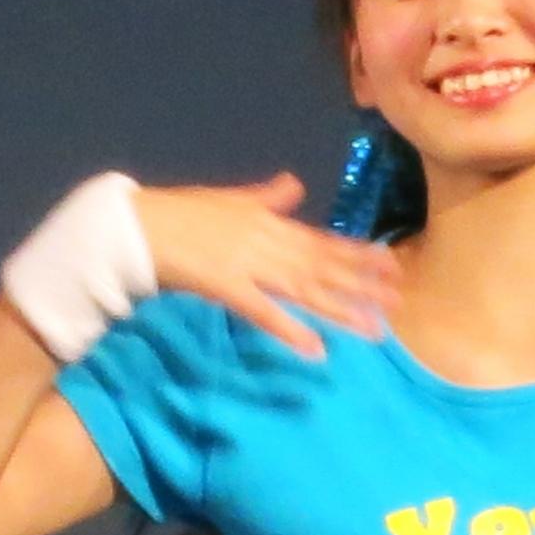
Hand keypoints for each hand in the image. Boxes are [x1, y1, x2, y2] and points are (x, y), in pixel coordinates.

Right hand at [135, 173, 400, 358]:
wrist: (136, 225)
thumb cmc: (180, 214)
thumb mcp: (230, 199)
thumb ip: (266, 197)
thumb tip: (294, 184)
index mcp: (270, 223)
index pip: (323, 241)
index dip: (358, 254)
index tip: (391, 264)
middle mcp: (268, 242)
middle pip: (324, 267)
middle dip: (362, 285)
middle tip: (398, 301)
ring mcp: (249, 265)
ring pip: (305, 290)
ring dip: (341, 311)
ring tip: (373, 331)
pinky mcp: (227, 287)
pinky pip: (265, 313)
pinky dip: (291, 331)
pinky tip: (317, 350)